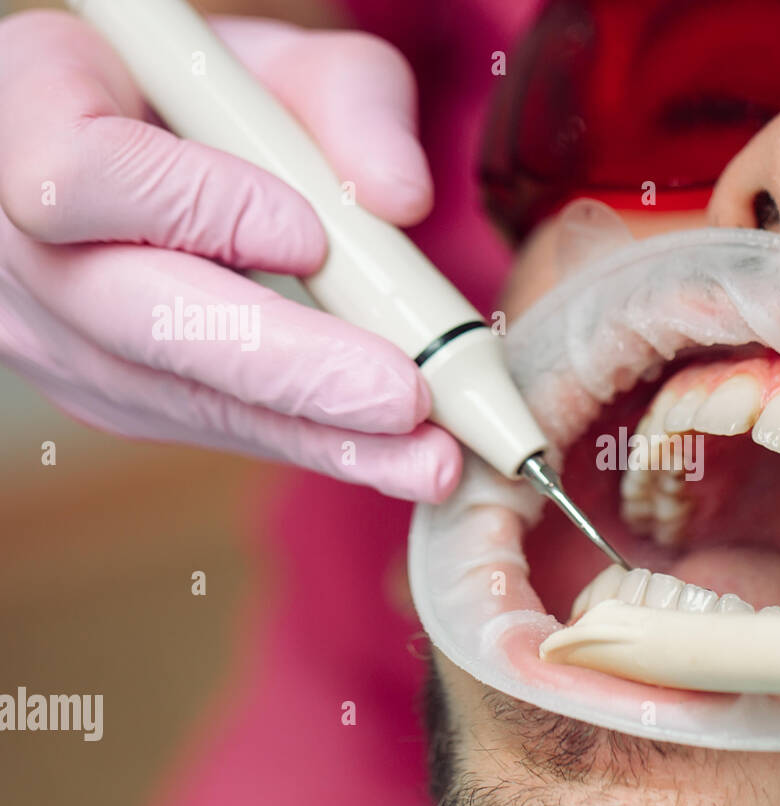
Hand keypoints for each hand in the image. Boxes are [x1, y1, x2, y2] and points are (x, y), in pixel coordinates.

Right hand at [0, 11, 460, 501]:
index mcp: (28, 109)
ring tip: (428, 454)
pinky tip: (395, 456)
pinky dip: (312, 443)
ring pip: (179, 398)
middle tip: (400, 396)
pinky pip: (213, 428)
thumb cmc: (216, 95)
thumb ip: (349, 101)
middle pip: (134, 322)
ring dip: (316, 432)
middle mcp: (18, 240)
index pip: (80, 178)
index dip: (197, 210)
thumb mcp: (283, 64)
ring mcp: (53, 334)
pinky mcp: (112, 398)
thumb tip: (401, 198)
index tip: (310, 239)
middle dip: (285, 366)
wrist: (160, 151)